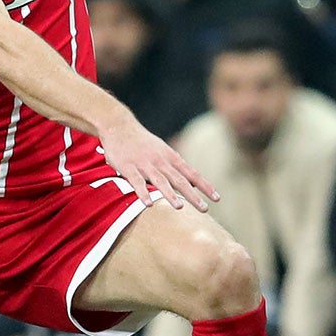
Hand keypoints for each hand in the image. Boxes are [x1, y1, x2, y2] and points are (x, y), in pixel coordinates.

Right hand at [97, 114, 216, 209]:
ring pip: (160, 181)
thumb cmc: (143, 142)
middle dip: (193, 195)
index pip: (192, 174)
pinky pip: (136, 182)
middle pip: (179, 180)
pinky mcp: (127, 167)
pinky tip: (148, 204)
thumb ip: (177, 166)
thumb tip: (194, 181)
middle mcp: (160, 161)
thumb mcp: (163, 151)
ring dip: (170, 194)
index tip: (216, 198)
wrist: (119, 125)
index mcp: (171, 157)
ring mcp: (144, 164)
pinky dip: (142, 192)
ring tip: (180, 208)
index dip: (205, 186)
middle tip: (204, 209)